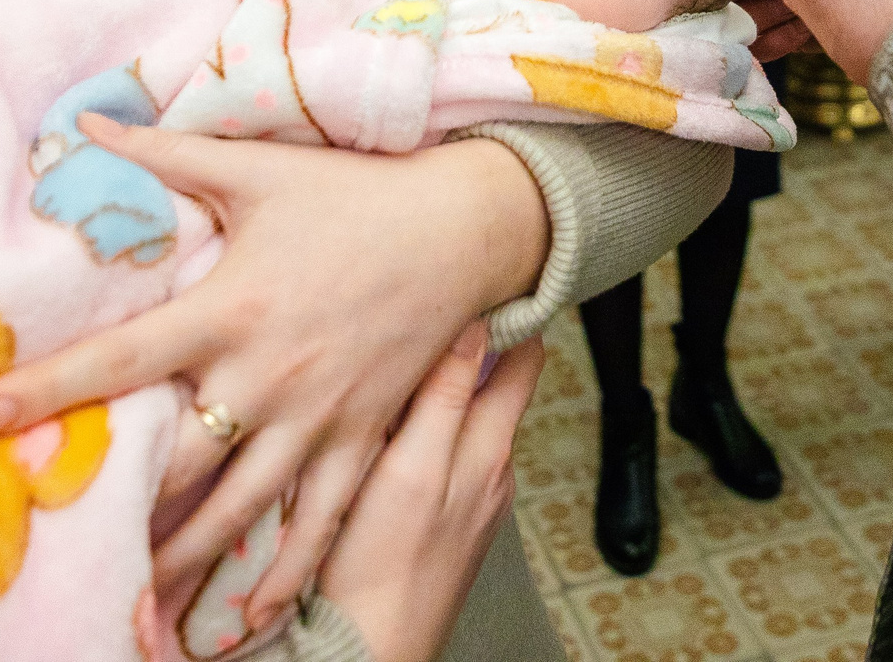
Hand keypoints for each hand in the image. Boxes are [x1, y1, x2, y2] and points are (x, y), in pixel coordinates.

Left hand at [0, 124, 548, 619]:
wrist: (463, 228)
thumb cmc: (354, 194)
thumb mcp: (258, 167)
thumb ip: (166, 154)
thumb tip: (84, 125)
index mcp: (232, 309)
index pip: (124, 356)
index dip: (53, 386)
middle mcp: (268, 376)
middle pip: (173, 461)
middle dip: (112, 508)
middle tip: (50, 545)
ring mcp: (316, 418)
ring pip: (235, 509)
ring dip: (181, 560)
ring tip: (131, 604)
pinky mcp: (358, 441)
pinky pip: (316, 524)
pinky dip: (279, 578)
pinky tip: (243, 620)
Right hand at [319, 324, 543, 661]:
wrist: (367, 649)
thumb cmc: (383, 564)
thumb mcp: (411, 467)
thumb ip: (444, 397)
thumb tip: (476, 322)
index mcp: (489, 447)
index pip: (524, 356)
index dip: (512, 309)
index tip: (487, 269)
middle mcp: (490, 469)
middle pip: (495, 380)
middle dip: (477, 337)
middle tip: (438, 292)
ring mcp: (466, 497)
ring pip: (465, 415)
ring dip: (445, 380)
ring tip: (405, 343)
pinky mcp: (438, 520)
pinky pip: (441, 450)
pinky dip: (426, 423)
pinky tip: (388, 421)